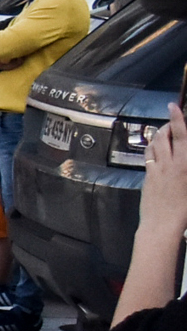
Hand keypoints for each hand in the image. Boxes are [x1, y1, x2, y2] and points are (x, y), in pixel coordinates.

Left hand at [139, 106, 186, 241]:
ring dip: (159, 135)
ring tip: (164, 133)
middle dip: (168, 125)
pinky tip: (155, 149)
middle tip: (172, 121)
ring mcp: (157, 169)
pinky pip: (148, 157)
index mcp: (186, 164)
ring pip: (155, 144)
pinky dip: (152, 148)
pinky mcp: (148, 177)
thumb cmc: (186, 209)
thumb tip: (183, 154)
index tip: (174, 106)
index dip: (178, 118)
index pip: (182, 135)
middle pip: (166, 136)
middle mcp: (171, 163)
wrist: (163, 224)